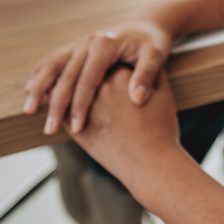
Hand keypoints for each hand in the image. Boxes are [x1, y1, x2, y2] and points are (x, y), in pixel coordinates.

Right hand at [23, 19, 171, 134]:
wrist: (146, 25)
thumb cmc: (153, 44)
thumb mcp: (156, 56)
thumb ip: (147, 76)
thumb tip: (137, 99)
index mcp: (105, 44)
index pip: (88, 79)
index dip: (80, 104)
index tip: (77, 128)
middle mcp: (88, 41)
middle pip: (65, 74)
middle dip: (56, 103)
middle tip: (49, 130)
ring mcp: (78, 42)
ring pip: (52, 65)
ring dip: (38, 87)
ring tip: (29, 110)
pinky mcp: (74, 47)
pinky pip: (53, 60)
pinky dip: (40, 74)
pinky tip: (30, 91)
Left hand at [72, 66, 181, 187]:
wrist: (152, 164)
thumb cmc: (161, 130)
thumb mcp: (163, 95)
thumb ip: (151, 74)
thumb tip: (143, 64)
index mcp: (122, 74)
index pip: (108, 60)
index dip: (108, 62)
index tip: (108, 65)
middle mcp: (102, 87)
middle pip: (85, 71)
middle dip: (81, 71)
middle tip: (79, 72)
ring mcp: (87, 107)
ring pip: (67, 87)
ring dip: (64, 86)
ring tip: (61, 87)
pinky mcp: (77, 128)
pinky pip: (62, 111)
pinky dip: (59, 107)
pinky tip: (60, 107)